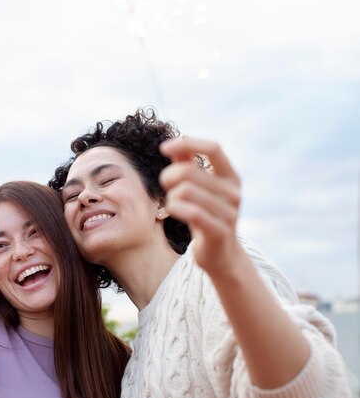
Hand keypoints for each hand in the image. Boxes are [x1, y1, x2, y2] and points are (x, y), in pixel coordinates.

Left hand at [159, 137, 243, 277]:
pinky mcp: (220, 231)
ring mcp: (229, 212)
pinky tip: (173, 210)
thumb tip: (178, 141)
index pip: (214, 148)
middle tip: (165, 185)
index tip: (164, 148)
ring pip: (186, 191)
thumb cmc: (205, 216)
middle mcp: (234, 192)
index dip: (187, 143)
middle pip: (190, 171)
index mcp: (231, 177)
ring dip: (171, 196)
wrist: (220, 255)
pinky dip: (175, 208)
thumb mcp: (199, 188)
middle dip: (169, 176)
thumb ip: (188, 164)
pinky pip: (191, 212)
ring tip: (173, 203)